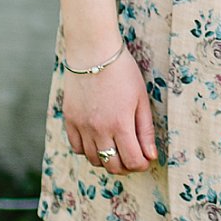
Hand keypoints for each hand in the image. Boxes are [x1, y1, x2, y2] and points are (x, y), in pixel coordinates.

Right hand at [58, 45, 157, 175]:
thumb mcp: (142, 100)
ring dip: (107, 160)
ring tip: (118, 149)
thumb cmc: (123, 73)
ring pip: (93, 159)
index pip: (131, 160)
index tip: (146, 160)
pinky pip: (77, 147)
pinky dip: (89, 150)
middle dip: (126, 166)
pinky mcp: (69, 120)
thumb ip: (146, 130)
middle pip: (111, 165)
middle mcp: (98, 129)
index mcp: (120, 124)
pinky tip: (99, 141)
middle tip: (134, 157)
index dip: (141, 165)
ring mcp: (81, 126)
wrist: (93, 54)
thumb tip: (151, 155)